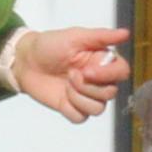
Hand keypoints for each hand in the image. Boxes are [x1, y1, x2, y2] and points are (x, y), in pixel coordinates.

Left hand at [12, 27, 129, 124]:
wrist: (26, 60)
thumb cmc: (50, 45)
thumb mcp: (75, 37)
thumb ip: (101, 36)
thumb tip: (126, 33)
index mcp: (102, 61)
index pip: (122, 72)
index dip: (108, 74)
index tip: (87, 70)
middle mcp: (98, 80)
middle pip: (111, 93)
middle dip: (88, 86)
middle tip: (71, 74)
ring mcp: (85, 96)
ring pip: (98, 109)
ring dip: (79, 97)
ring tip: (66, 84)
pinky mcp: (72, 108)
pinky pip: (81, 117)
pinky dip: (71, 108)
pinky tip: (62, 96)